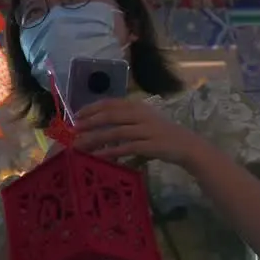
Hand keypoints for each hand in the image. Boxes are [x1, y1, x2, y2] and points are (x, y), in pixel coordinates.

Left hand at [73, 98, 206, 164]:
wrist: (186, 145)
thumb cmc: (160, 133)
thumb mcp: (142, 120)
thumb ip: (123, 120)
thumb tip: (96, 123)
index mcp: (137, 106)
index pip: (110, 103)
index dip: (92, 108)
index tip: (76, 115)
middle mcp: (140, 115)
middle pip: (110, 116)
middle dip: (89, 122)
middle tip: (74, 130)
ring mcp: (145, 130)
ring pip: (115, 132)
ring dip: (95, 138)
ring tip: (79, 145)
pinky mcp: (149, 145)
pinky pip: (126, 148)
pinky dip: (111, 152)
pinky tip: (98, 156)